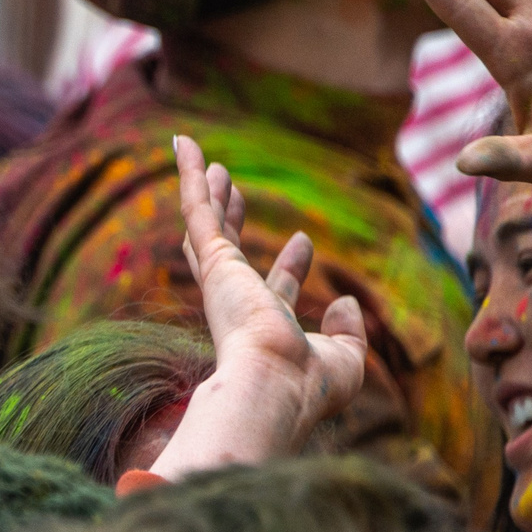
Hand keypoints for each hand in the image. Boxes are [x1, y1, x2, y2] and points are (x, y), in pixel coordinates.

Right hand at [155, 134, 367, 474]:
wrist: (274, 388)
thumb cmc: (308, 386)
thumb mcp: (346, 358)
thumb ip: (348, 332)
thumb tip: (346, 303)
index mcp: (266, 326)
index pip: (275, 287)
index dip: (291, 265)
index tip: (305, 242)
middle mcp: (237, 301)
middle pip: (227, 250)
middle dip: (230, 219)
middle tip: (232, 189)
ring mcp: (222, 280)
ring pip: (206, 224)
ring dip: (206, 191)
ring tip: (206, 162)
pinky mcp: (215, 260)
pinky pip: (198, 208)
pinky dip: (190, 175)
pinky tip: (184, 143)